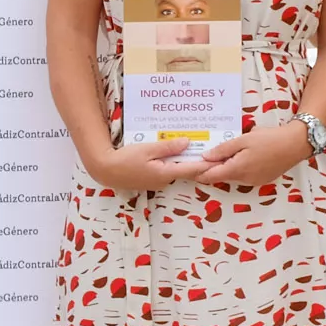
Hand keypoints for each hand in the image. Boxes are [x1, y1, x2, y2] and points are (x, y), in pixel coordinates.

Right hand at [85, 137, 211, 194]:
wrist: (105, 171)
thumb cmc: (125, 159)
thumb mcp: (147, 149)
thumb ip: (168, 147)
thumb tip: (187, 142)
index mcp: (165, 173)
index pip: (192, 169)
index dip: (207, 165)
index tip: (220, 160)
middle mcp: (164, 180)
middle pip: (186, 170)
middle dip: (197, 161)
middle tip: (210, 149)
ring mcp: (158, 182)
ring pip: (176, 170)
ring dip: (184, 160)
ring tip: (194, 147)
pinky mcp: (151, 180)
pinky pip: (167, 170)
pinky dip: (172, 162)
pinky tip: (173, 152)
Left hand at [193, 117, 312, 189]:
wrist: (295, 144)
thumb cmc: (269, 139)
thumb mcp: (244, 140)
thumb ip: (223, 149)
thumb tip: (205, 157)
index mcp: (237, 169)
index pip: (211, 176)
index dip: (198, 172)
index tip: (187, 167)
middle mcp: (244, 180)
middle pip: (221, 177)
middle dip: (210, 169)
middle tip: (200, 157)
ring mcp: (254, 182)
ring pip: (232, 177)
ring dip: (224, 168)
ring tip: (218, 155)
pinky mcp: (262, 180)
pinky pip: (243, 176)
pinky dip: (236, 169)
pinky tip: (237, 157)